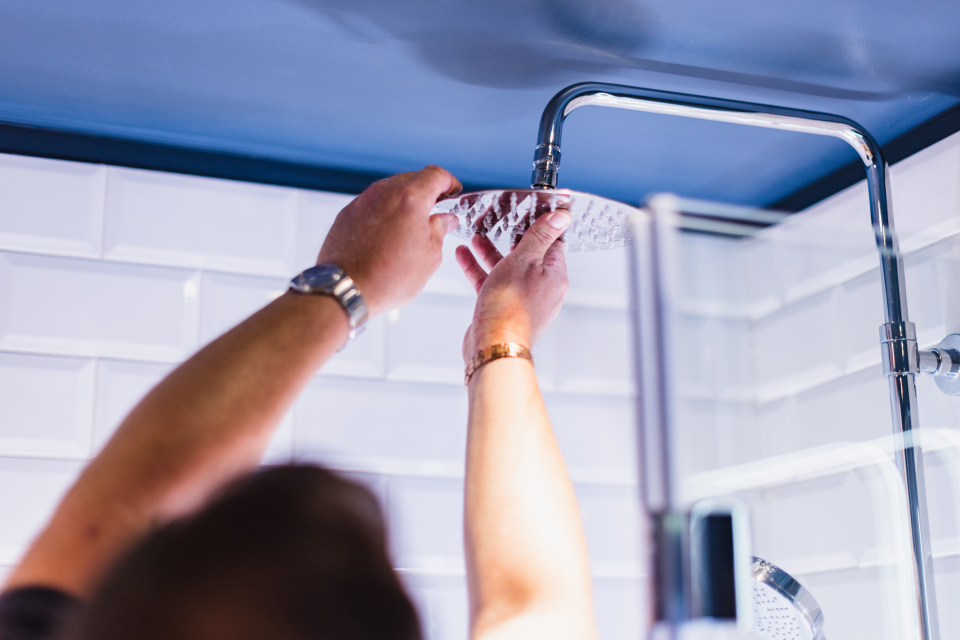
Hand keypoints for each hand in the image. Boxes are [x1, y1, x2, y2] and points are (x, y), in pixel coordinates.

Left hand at [316, 166, 461, 315]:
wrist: (346, 289)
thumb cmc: (386, 278)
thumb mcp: (429, 256)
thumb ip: (439, 230)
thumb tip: (444, 221)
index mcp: (410, 199)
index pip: (436, 175)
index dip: (449, 181)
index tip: (452, 191)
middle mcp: (384, 193)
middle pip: (412, 179)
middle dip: (427, 192)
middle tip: (435, 211)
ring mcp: (363, 201)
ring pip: (390, 191)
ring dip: (404, 202)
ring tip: (410, 226)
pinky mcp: (347, 213)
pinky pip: (372, 204)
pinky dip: (384, 212)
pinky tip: (388, 235)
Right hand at [456, 209, 570, 364]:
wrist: (493, 343)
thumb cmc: (511, 308)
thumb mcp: (525, 259)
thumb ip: (540, 236)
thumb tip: (561, 217)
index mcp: (554, 275)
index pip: (552, 243)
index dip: (540, 225)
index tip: (529, 213)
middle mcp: (542, 288)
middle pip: (527, 255)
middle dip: (510, 238)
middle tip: (500, 222)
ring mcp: (523, 299)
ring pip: (507, 268)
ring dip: (490, 251)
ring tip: (476, 237)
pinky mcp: (504, 308)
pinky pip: (492, 282)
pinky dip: (479, 269)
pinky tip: (465, 256)